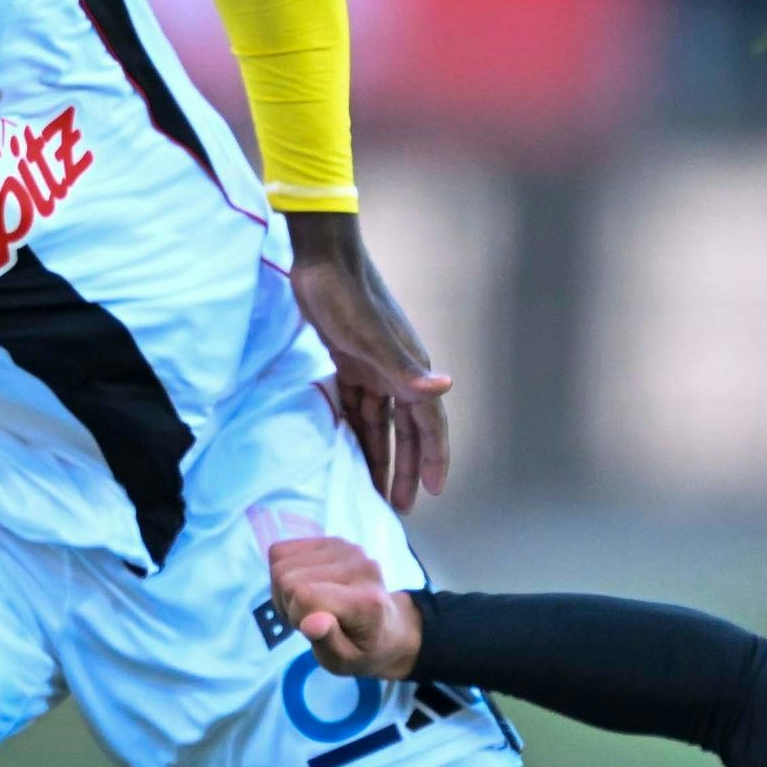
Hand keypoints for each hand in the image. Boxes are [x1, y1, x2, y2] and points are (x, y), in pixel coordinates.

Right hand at [265, 534, 418, 679]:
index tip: (311, 631)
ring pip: (281, 562)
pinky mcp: (333, 541)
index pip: (304, 595)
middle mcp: (360, 567)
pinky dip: (284, 571)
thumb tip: (311, 622)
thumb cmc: (362, 649)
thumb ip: (328, 642)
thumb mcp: (344, 661)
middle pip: (287, 577)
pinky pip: (284, 551)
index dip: (296, 617)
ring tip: (307, 605)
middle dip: (287, 603)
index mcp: (365, 601)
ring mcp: (348, 549)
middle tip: (308, 620)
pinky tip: (304, 587)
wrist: (389, 629)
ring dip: (284, 588)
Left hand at [285, 212, 451, 512]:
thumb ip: (404, 368)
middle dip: (405, 468)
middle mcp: (396, 372)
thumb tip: (443, 389)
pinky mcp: (350, 361)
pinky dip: (357, 431)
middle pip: (405, 431)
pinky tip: (350, 451)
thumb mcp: (373, 337)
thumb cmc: (348, 298)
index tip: (433, 491)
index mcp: (409, 369)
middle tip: (401, 506)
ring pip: (381, 423)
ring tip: (376, 490)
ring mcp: (373, 368)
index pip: (428, 423)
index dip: (432, 457)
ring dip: (380, 455)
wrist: (322, 261)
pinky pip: (358, 407)